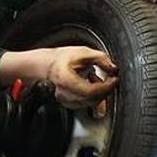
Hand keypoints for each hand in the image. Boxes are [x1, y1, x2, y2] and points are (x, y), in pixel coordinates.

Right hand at [0, 47, 118, 107]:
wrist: (41, 67)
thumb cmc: (57, 59)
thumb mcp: (81, 52)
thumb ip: (100, 58)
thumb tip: (113, 67)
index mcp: (67, 80)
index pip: (93, 90)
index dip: (107, 86)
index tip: (115, 78)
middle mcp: (65, 94)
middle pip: (93, 99)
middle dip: (105, 89)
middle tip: (110, 77)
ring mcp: (65, 101)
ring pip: (90, 103)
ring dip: (98, 92)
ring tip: (95, 77)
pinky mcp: (68, 104)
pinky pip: (85, 104)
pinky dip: (92, 95)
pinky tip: (89, 84)